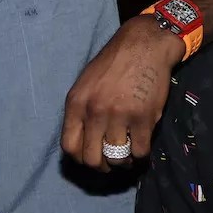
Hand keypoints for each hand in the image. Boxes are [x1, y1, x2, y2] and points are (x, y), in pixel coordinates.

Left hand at [61, 14, 183, 170]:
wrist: (143, 46)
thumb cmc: (112, 64)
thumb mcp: (85, 84)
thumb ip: (80, 111)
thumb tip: (81, 141)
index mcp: (76, 104)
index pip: (69, 146)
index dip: (80, 158)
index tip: (90, 157)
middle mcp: (94, 112)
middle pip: (91, 159)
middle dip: (101, 166)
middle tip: (110, 162)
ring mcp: (119, 116)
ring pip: (116, 158)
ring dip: (122, 162)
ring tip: (126, 155)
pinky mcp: (143, 118)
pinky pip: (139, 151)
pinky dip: (140, 155)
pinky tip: (140, 147)